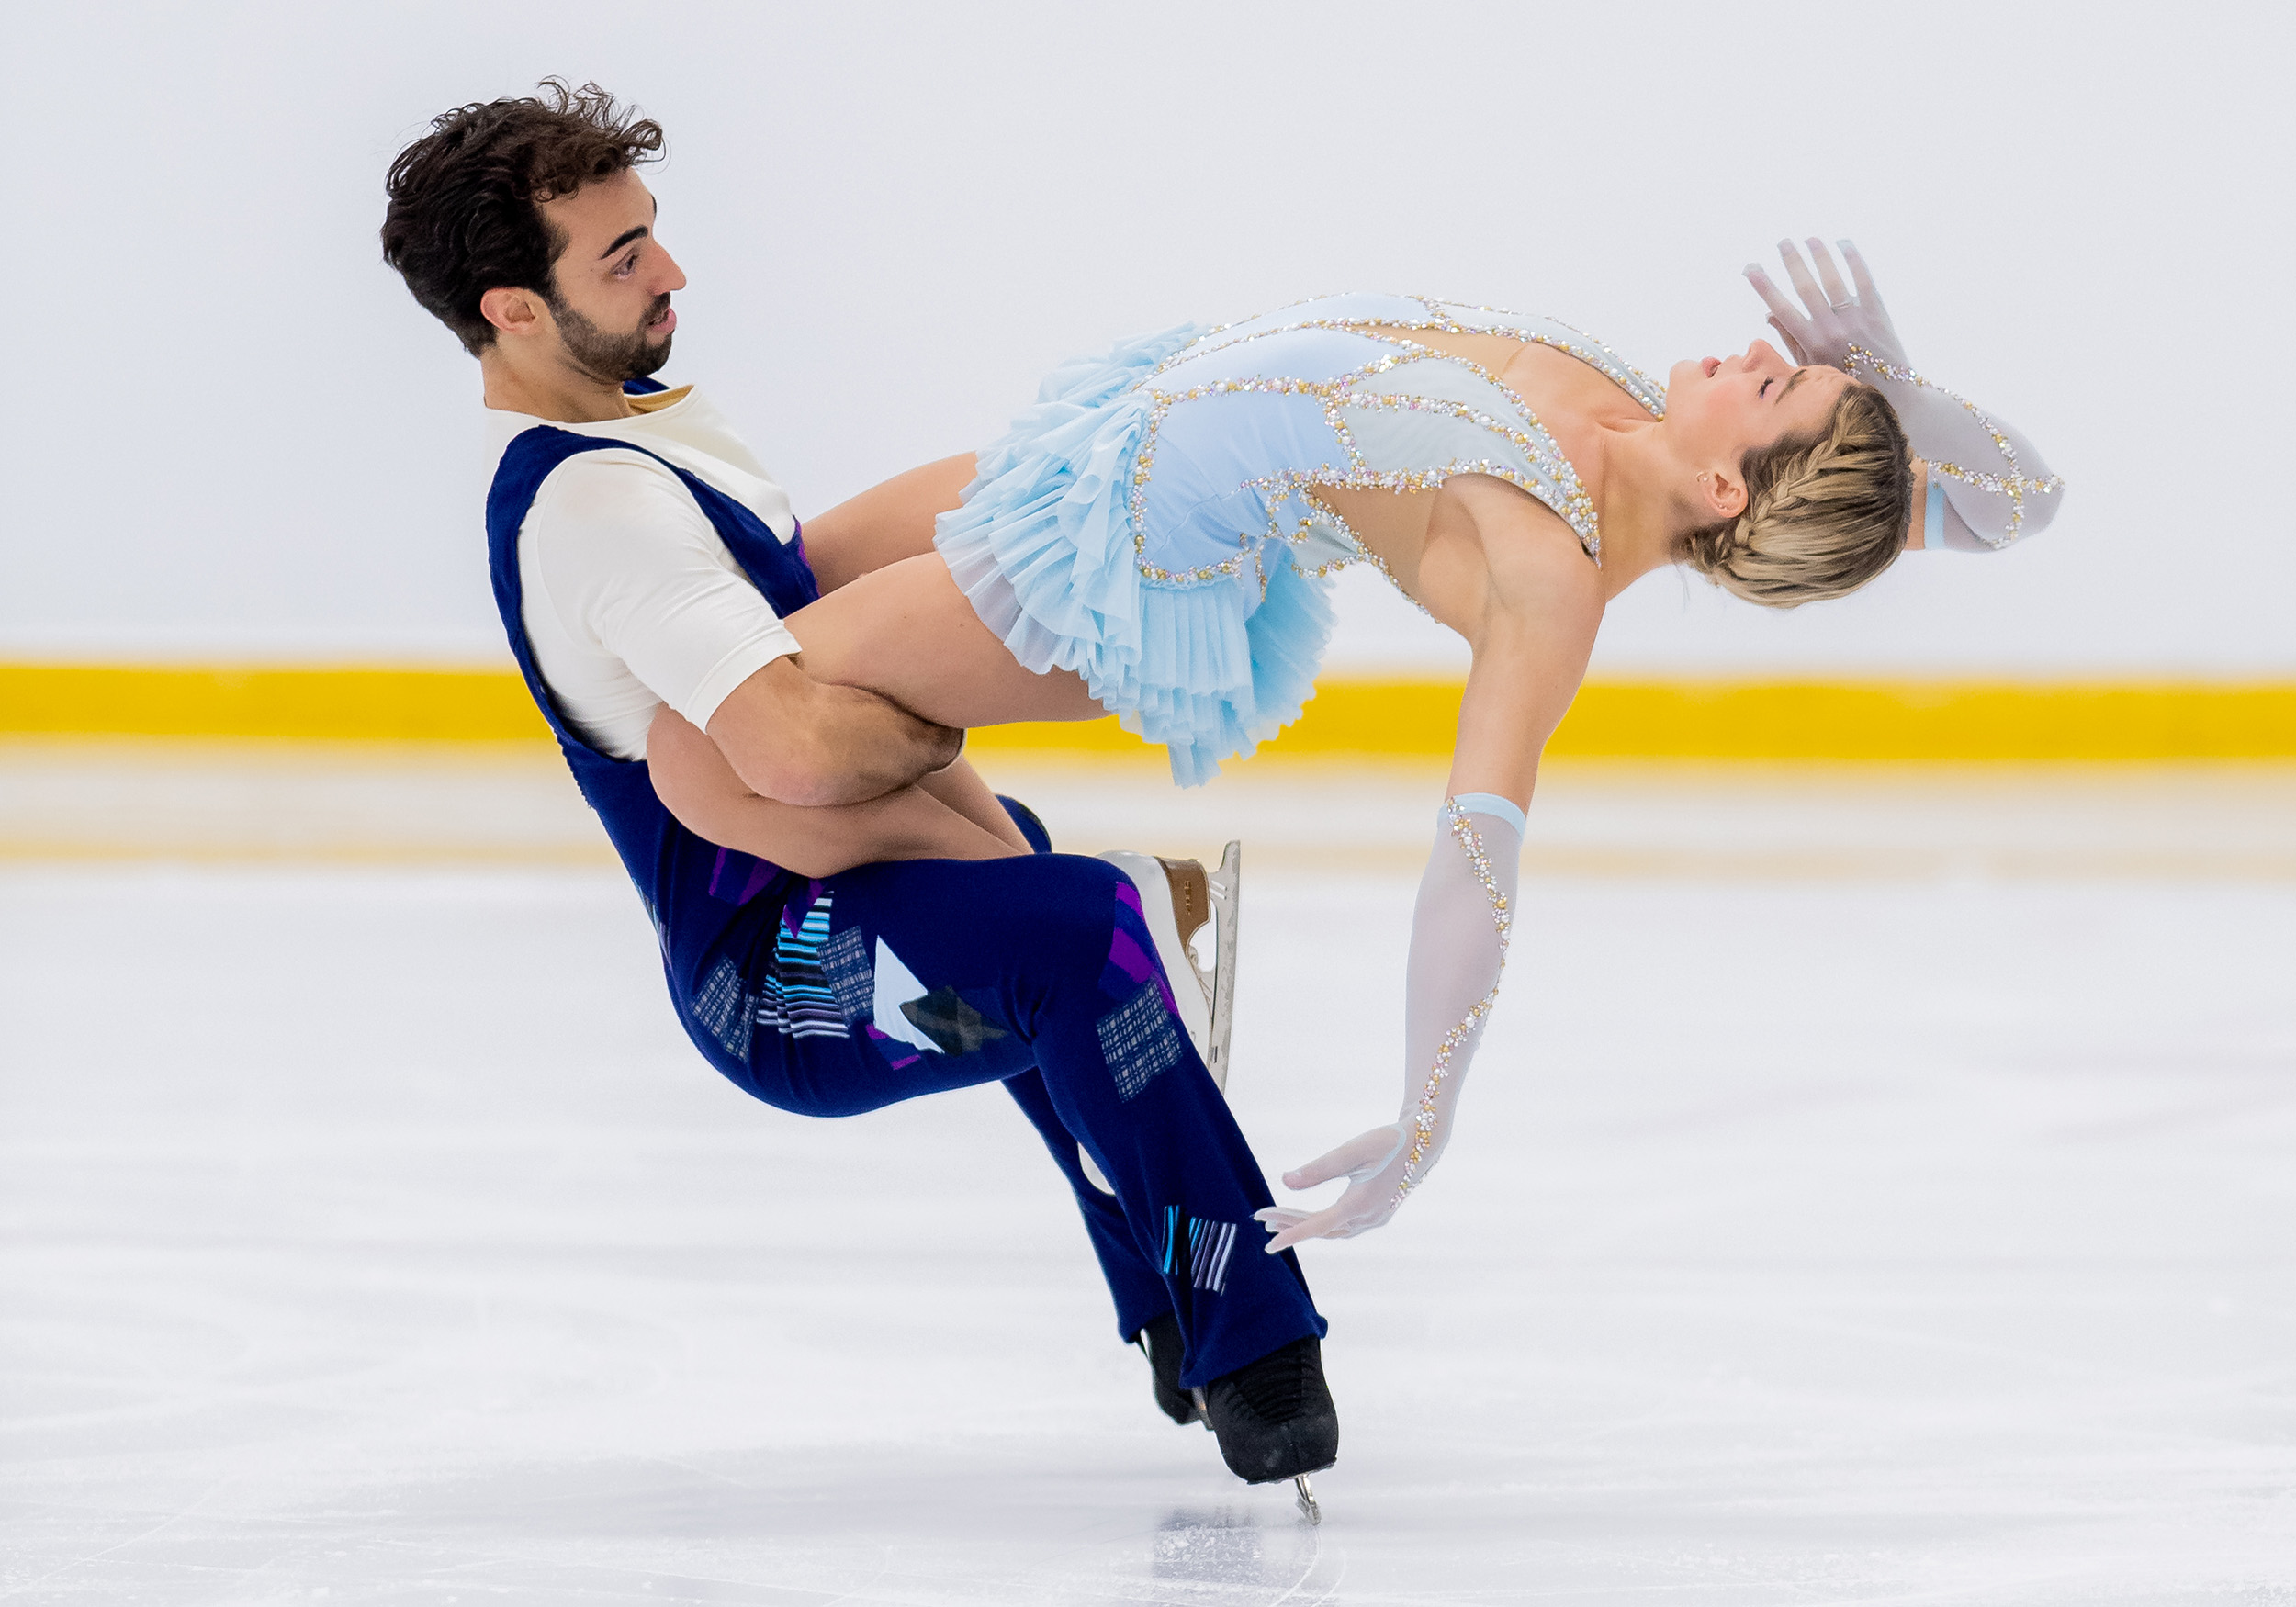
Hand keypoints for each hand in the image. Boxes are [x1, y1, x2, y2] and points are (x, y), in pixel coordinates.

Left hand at [1254, 1122, 1411, 1251]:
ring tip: (1277, 1222)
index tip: (1268, 1245)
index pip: (1317, 1226)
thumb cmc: (1388, 1142)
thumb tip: (1285, 1182)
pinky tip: (1312, 1219)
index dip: (1291, 1234)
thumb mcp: (1353, 1151)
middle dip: (1290, 1224)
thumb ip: (1319, 1168)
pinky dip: (1323, 1224)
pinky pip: (1344, 1227)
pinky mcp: (1379, 1214)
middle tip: (1261, 1221)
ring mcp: (1376, 1219)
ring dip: (1306, 1226)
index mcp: (1360, 1205)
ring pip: (1333, 1230)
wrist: (1424, 1143)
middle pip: (1321, 1229)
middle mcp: (1368, 1218)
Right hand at [1742, 237, 1908, 372]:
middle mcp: (1831, 329)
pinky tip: (1844, 244)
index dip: (1765, 287)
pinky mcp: (1877, 312)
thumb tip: (1770, 313)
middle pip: (1806, 288)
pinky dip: (1854, 260)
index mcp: (1811, 344)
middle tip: (1783, 242)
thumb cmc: (1844, 382)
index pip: (1782, 309)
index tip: (1751, 268)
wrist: (1892, 394)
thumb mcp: (1810, 366)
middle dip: (1792, 262)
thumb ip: (1790, 339)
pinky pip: (1864, 280)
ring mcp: (1856, 319)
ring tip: (1810, 238)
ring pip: (1834, 280)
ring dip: (1820, 256)